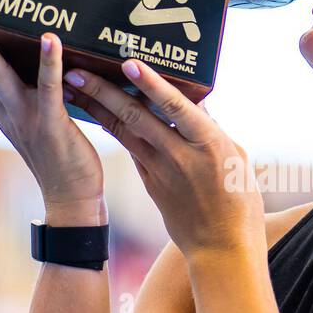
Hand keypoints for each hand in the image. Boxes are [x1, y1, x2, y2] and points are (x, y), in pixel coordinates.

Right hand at [0, 26, 105, 220]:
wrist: (71, 198)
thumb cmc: (57, 157)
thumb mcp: (28, 124)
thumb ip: (16, 100)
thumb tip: (6, 73)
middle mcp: (5, 112)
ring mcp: (26, 117)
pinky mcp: (52, 122)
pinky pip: (48, 87)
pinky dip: (49, 61)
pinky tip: (49, 37)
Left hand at [61, 58, 265, 257]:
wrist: (221, 248)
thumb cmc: (239, 199)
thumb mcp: (237, 157)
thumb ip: (212, 128)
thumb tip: (196, 102)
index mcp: (209, 144)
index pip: (175, 107)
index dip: (151, 85)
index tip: (128, 64)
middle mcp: (180, 155)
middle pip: (136, 117)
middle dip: (103, 92)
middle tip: (77, 71)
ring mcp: (161, 171)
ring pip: (124, 132)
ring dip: (96, 108)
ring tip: (74, 88)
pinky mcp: (150, 183)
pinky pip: (130, 149)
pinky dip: (113, 128)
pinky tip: (97, 113)